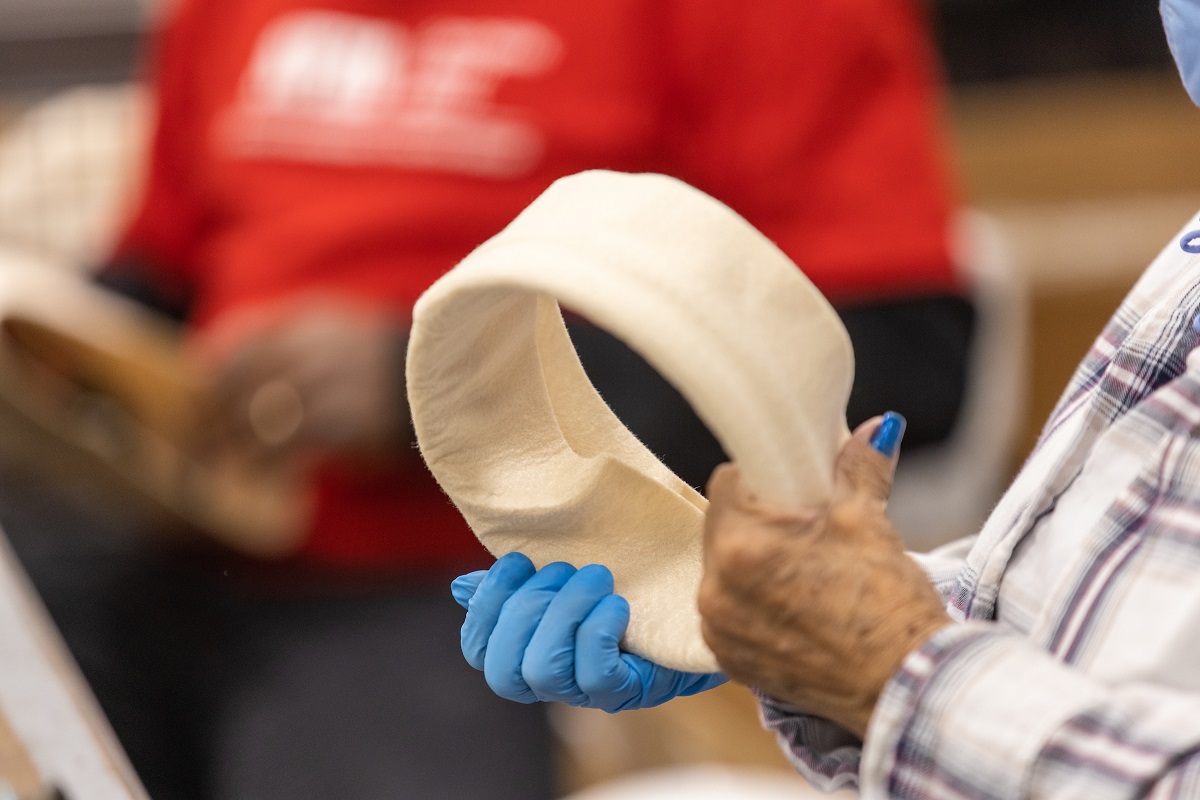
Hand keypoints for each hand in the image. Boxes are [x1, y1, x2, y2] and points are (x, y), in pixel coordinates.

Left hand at [192, 299, 409, 461]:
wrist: (450, 385)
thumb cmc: (382, 370)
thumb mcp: (337, 337)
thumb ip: (290, 346)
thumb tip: (223, 370)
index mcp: (310, 320)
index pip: (240, 340)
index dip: (213, 374)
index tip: (202, 402)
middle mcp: (316, 345)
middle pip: (241, 382)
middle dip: (213, 419)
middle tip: (201, 447)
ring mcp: (333, 381)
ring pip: (259, 417)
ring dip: (236, 448)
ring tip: (229, 468)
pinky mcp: (348, 420)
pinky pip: (289, 445)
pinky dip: (268, 466)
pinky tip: (263, 479)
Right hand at [453, 552, 726, 711]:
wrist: (692, 595)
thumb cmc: (622, 579)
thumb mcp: (565, 572)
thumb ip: (520, 579)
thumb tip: (463, 588)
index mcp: (529, 646)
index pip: (480, 650)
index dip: (486, 607)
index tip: (517, 561)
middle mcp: (554, 676)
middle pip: (506, 671)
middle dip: (527, 611)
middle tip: (565, 568)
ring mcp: (589, 689)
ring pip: (546, 674)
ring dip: (564, 616)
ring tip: (596, 578)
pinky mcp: (629, 691)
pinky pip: (596, 679)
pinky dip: (598, 634)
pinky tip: (617, 605)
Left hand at [698, 414, 949, 736]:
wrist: (908, 688)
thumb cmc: (889, 607)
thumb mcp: (869, 520)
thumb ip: (859, 466)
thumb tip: (878, 428)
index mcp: (741, 545)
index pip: (728, 482)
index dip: (760, 477)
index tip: (787, 485)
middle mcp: (716, 590)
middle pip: (722, 526)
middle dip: (757, 519)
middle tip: (802, 526)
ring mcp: (720, 630)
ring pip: (723, 570)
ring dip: (752, 562)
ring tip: (802, 568)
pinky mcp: (731, 661)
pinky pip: (729, 612)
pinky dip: (753, 603)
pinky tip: (794, 604)